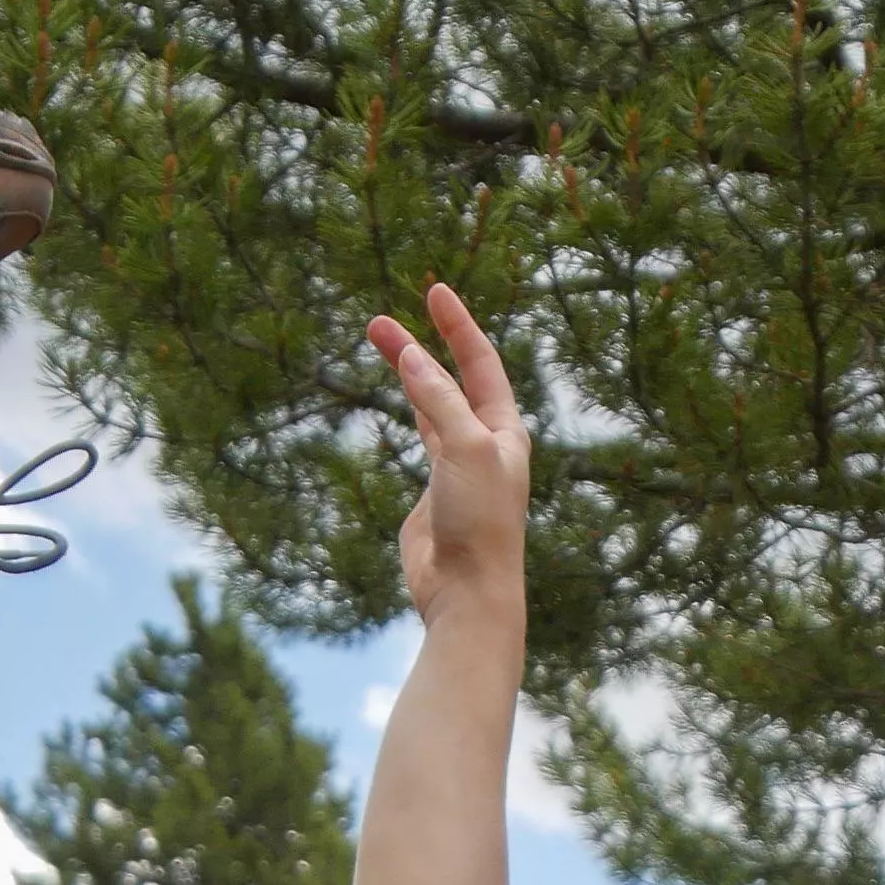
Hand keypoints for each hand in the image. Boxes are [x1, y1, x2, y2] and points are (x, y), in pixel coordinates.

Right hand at [364, 282, 529, 626]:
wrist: (467, 593)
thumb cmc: (480, 525)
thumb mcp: (464, 450)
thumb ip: (440, 401)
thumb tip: (412, 359)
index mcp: (506, 432)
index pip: (481, 364)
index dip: (458, 327)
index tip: (434, 291)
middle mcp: (485, 445)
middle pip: (452, 380)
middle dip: (420, 345)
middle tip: (378, 321)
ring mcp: (458, 468)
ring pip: (432, 406)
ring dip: (408, 374)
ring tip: (378, 340)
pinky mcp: (434, 494)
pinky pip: (422, 439)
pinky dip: (410, 411)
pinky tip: (400, 393)